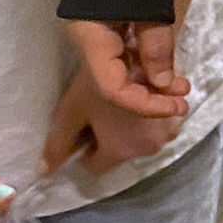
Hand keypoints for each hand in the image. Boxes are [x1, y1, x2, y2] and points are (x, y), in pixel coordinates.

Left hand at [43, 59, 184, 174]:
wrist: (143, 51)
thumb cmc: (100, 82)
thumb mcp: (71, 110)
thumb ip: (58, 142)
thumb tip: (45, 172)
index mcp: (120, 152)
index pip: (94, 165)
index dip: (84, 147)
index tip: (84, 125)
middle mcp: (147, 150)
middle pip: (119, 152)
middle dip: (109, 137)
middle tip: (102, 109)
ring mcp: (166, 135)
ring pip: (139, 138)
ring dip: (130, 128)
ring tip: (122, 102)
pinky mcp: (178, 119)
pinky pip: (156, 126)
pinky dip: (148, 119)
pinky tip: (140, 98)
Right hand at [67, 20, 190, 118]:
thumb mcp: (151, 4)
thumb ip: (156, 44)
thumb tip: (163, 83)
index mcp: (90, 38)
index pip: (112, 89)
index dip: (145, 105)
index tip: (177, 106)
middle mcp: (86, 44)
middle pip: (113, 88)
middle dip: (149, 100)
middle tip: (181, 103)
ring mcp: (94, 39)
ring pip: (119, 78)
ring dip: (150, 86)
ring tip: (181, 87)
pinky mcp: (104, 32)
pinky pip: (122, 62)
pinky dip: (145, 70)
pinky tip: (166, 70)